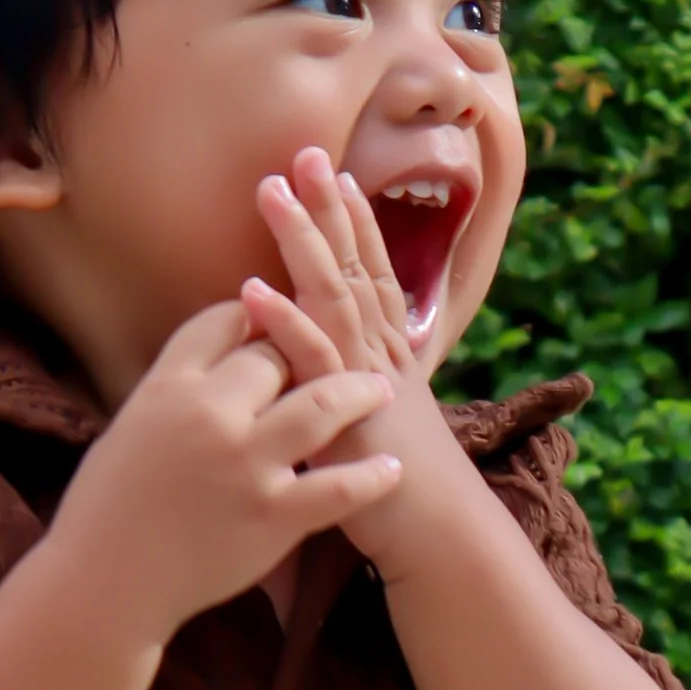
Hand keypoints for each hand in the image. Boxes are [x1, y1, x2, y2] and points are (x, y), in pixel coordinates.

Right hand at [47, 296, 398, 646]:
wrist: (105, 585)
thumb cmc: (107, 511)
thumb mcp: (129, 427)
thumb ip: (175, 390)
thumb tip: (219, 359)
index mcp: (168, 387)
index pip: (226, 322)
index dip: (257, 317)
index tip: (275, 326)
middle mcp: (210, 415)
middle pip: (276, 357)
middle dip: (302, 358)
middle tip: (330, 364)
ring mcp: (247, 465)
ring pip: (321, 405)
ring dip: (358, 393)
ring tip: (380, 392)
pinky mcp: (273, 516)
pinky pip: (339, 487)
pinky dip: (371, 476)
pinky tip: (390, 468)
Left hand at [244, 151, 472, 577]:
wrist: (437, 535)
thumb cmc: (406, 492)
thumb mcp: (381, 425)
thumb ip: (358, 391)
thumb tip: (339, 377)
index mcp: (387, 355)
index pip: (369, 274)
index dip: (352, 224)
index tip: (333, 176)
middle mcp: (380, 356)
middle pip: (352, 267)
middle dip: (328, 209)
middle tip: (302, 154)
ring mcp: (365, 381)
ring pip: (333, 297)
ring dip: (301, 243)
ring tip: (272, 195)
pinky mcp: (347, 416)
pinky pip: (312, 362)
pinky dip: (283, 323)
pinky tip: (252, 292)